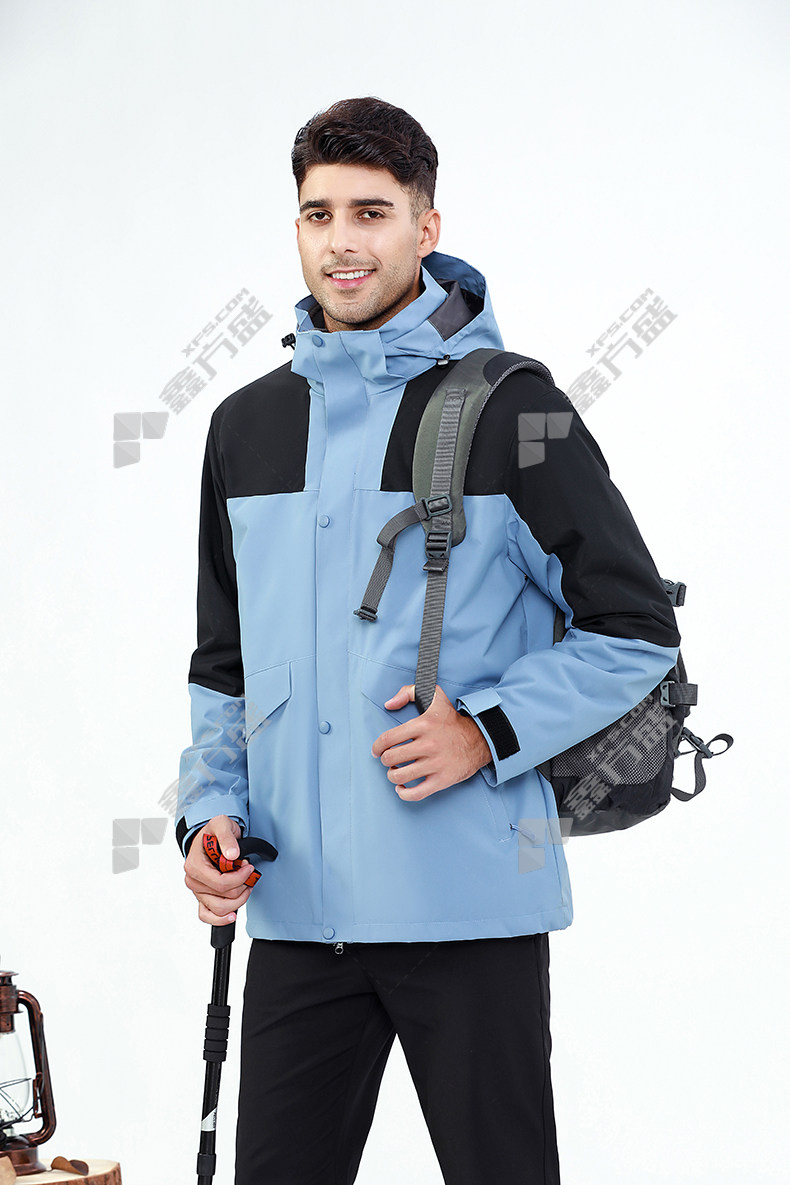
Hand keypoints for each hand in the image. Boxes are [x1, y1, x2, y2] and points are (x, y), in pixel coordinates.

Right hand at [183, 815, 253, 926]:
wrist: (210, 837)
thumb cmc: (214, 832)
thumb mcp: (221, 824)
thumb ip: (227, 837)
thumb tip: (232, 855)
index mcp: (194, 865)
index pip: (220, 882)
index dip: (240, 877)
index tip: (248, 866)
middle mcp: (193, 881)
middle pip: (223, 897)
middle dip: (241, 887)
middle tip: (248, 873)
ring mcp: (197, 891)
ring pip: (219, 909)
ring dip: (237, 901)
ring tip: (245, 887)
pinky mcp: (202, 897)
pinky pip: (206, 916)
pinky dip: (220, 919)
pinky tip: (232, 915)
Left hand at [371, 684, 492, 800]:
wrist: (480, 739)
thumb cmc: (451, 719)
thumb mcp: (434, 695)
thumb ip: (409, 691)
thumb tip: (389, 704)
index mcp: (423, 724)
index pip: (388, 739)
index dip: (377, 747)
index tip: (377, 750)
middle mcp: (428, 744)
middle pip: (391, 759)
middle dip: (385, 761)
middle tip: (389, 760)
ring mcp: (436, 763)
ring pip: (400, 776)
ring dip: (392, 776)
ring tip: (396, 772)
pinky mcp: (442, 780)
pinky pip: (416, 793)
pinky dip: (403, 793)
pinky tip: (402, 788)